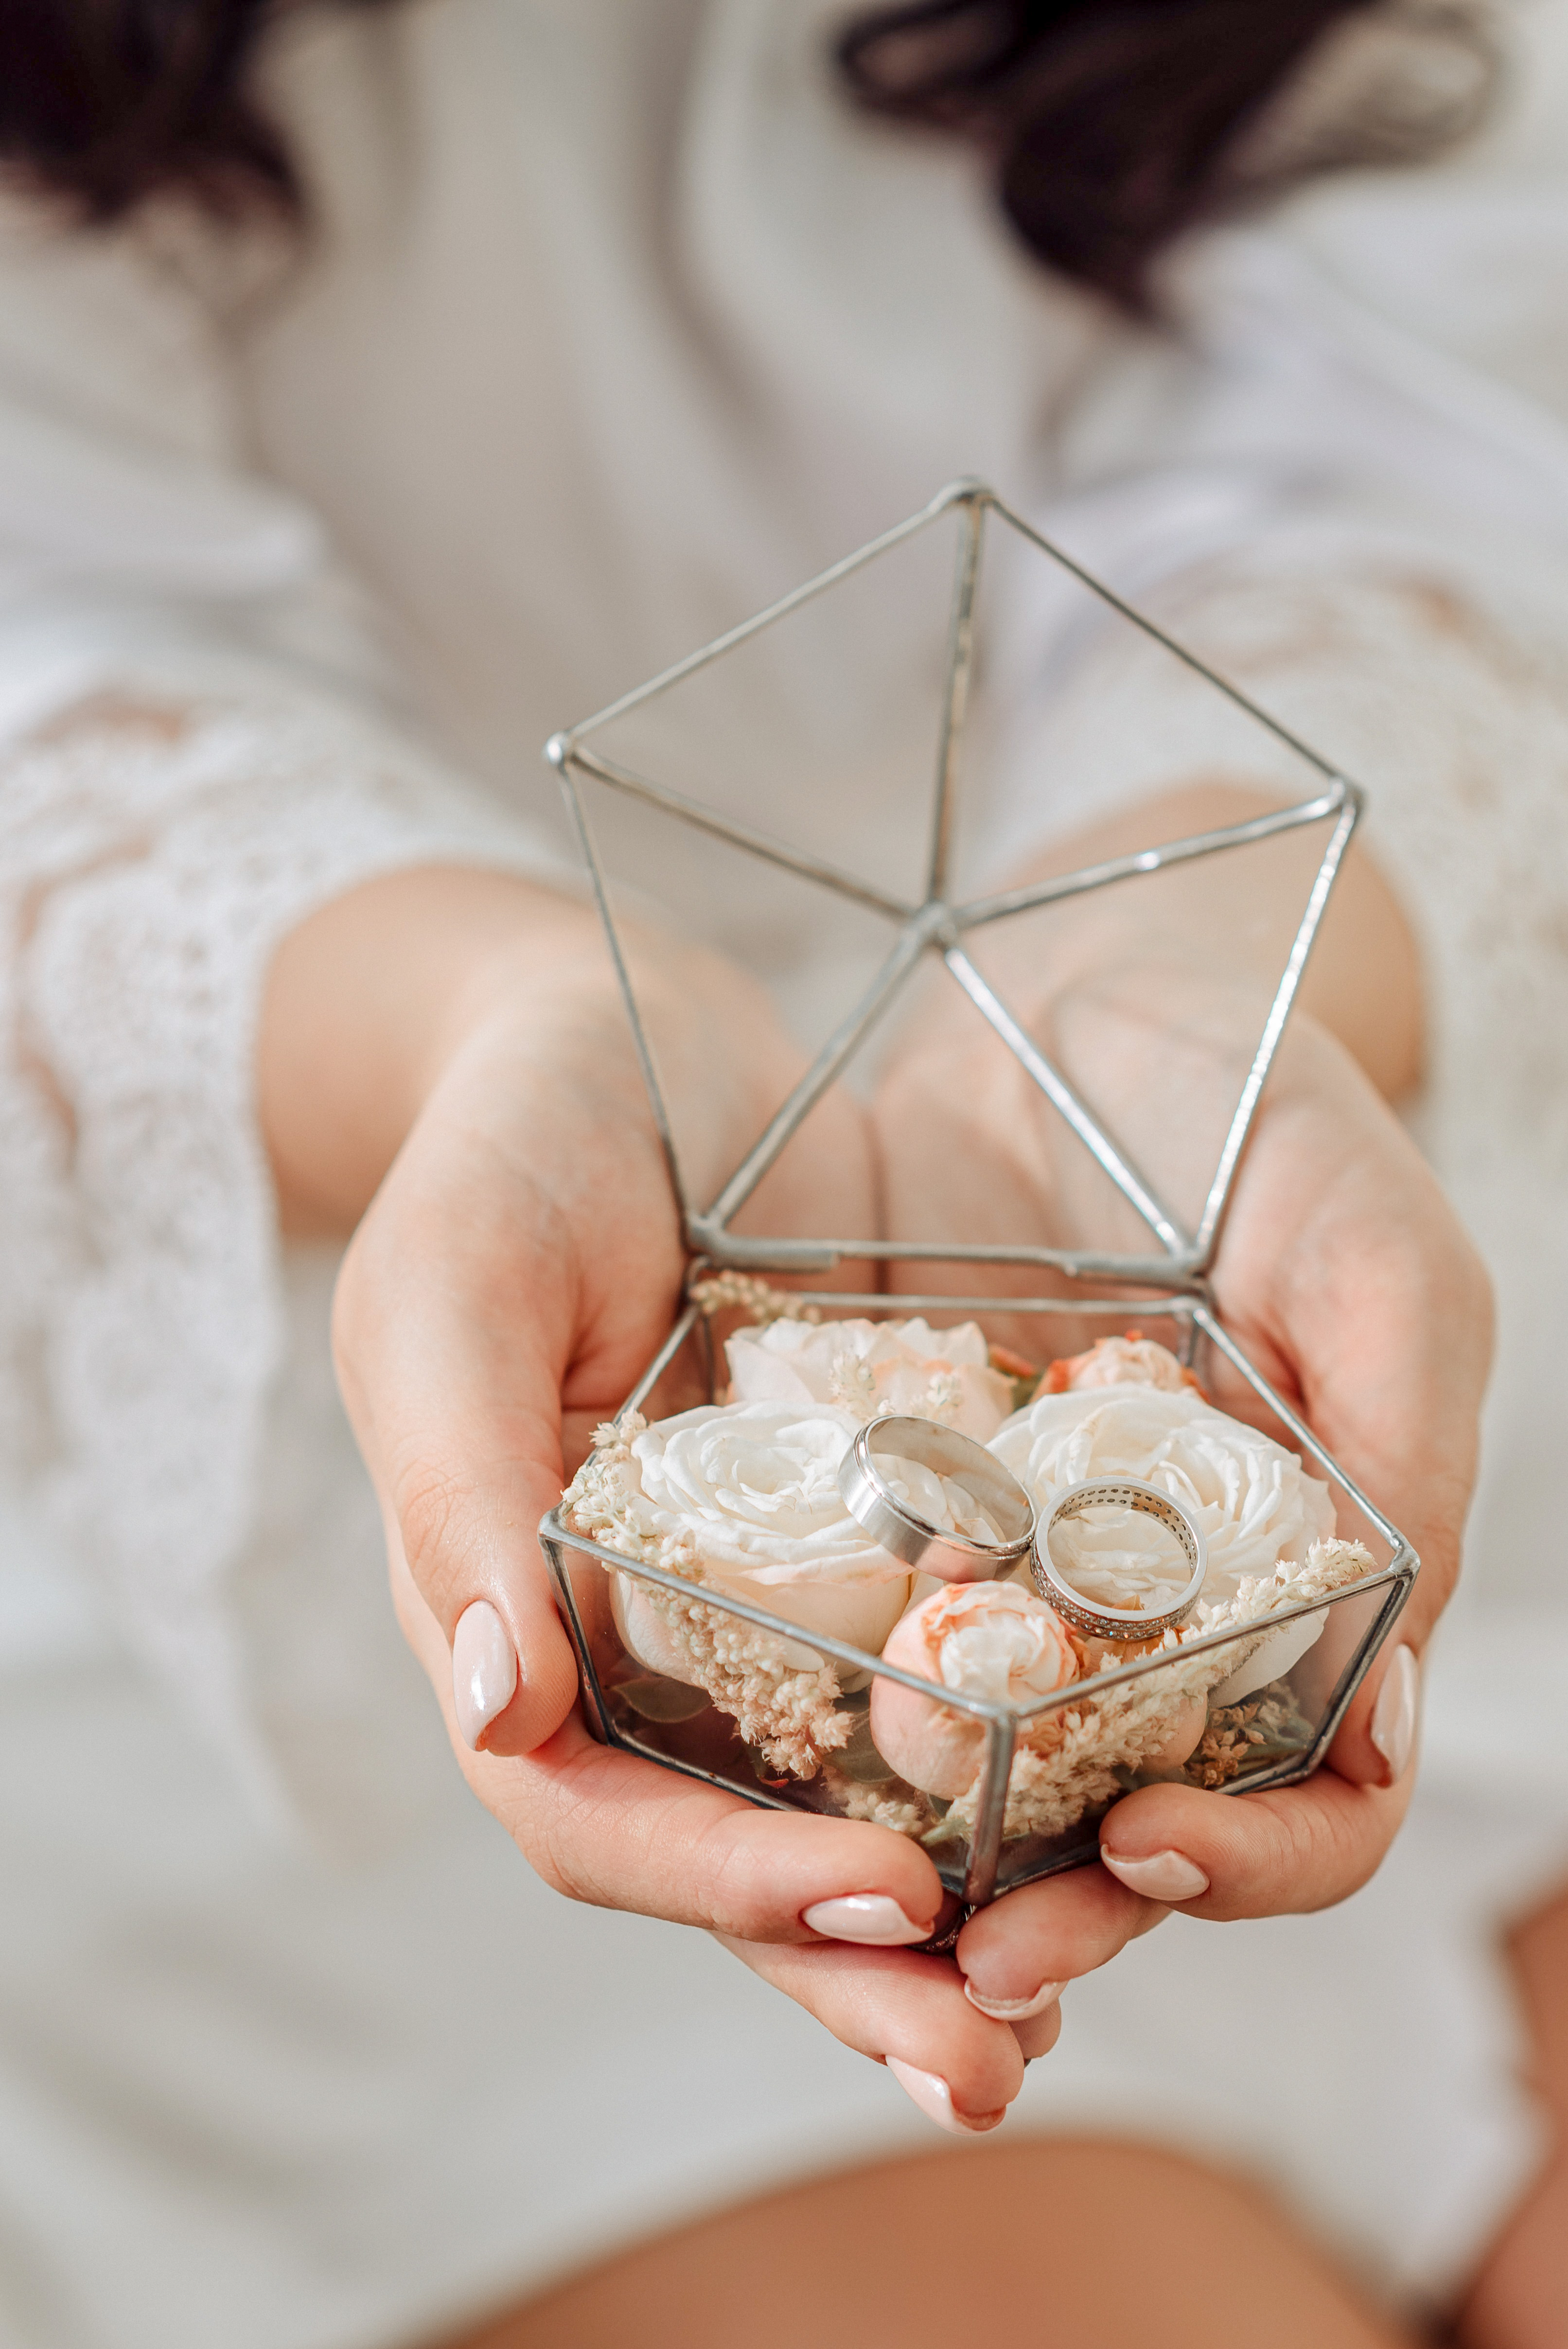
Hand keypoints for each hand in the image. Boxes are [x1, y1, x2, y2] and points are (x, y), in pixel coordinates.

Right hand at [271, 867, 1063, 2126]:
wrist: (612, 1038)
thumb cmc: (509, 1145)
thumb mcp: (452, 1283)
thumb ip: (453, 1484)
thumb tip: (494, 1712)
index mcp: (502, 1608)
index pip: (580, 1804)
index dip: (712, 1879)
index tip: (878, 1897)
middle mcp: (616, 1639)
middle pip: (715, 1854)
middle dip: (843, 1968)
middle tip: (988, 2064)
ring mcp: (730, 1598)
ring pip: (816, 1803)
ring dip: (929, 1924)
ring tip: (1053, 2010)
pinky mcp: (837, 1535)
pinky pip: (904, 1676)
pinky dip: (981, 1766)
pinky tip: (1092, 1819)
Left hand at [870, 783, 1491, 2022]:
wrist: (1070, 984)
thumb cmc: (1257, 1103)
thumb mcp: (1375, 1248)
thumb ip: (1404, 1443)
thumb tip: (1379, 1698)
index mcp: (1297, 1584)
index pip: (1310, 1794)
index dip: (1254, 1860)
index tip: (1151, 1842)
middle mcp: (1150, 1609)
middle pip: (1121, 1830)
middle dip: (1057, 1918)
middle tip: (968, 1964)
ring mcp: (1005, 1569)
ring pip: (971, 1781)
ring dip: (917, 1877)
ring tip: (852, 1916)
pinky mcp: (873, 1506)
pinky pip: (838, 1645)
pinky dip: (808, 1725)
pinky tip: (744, 1764)